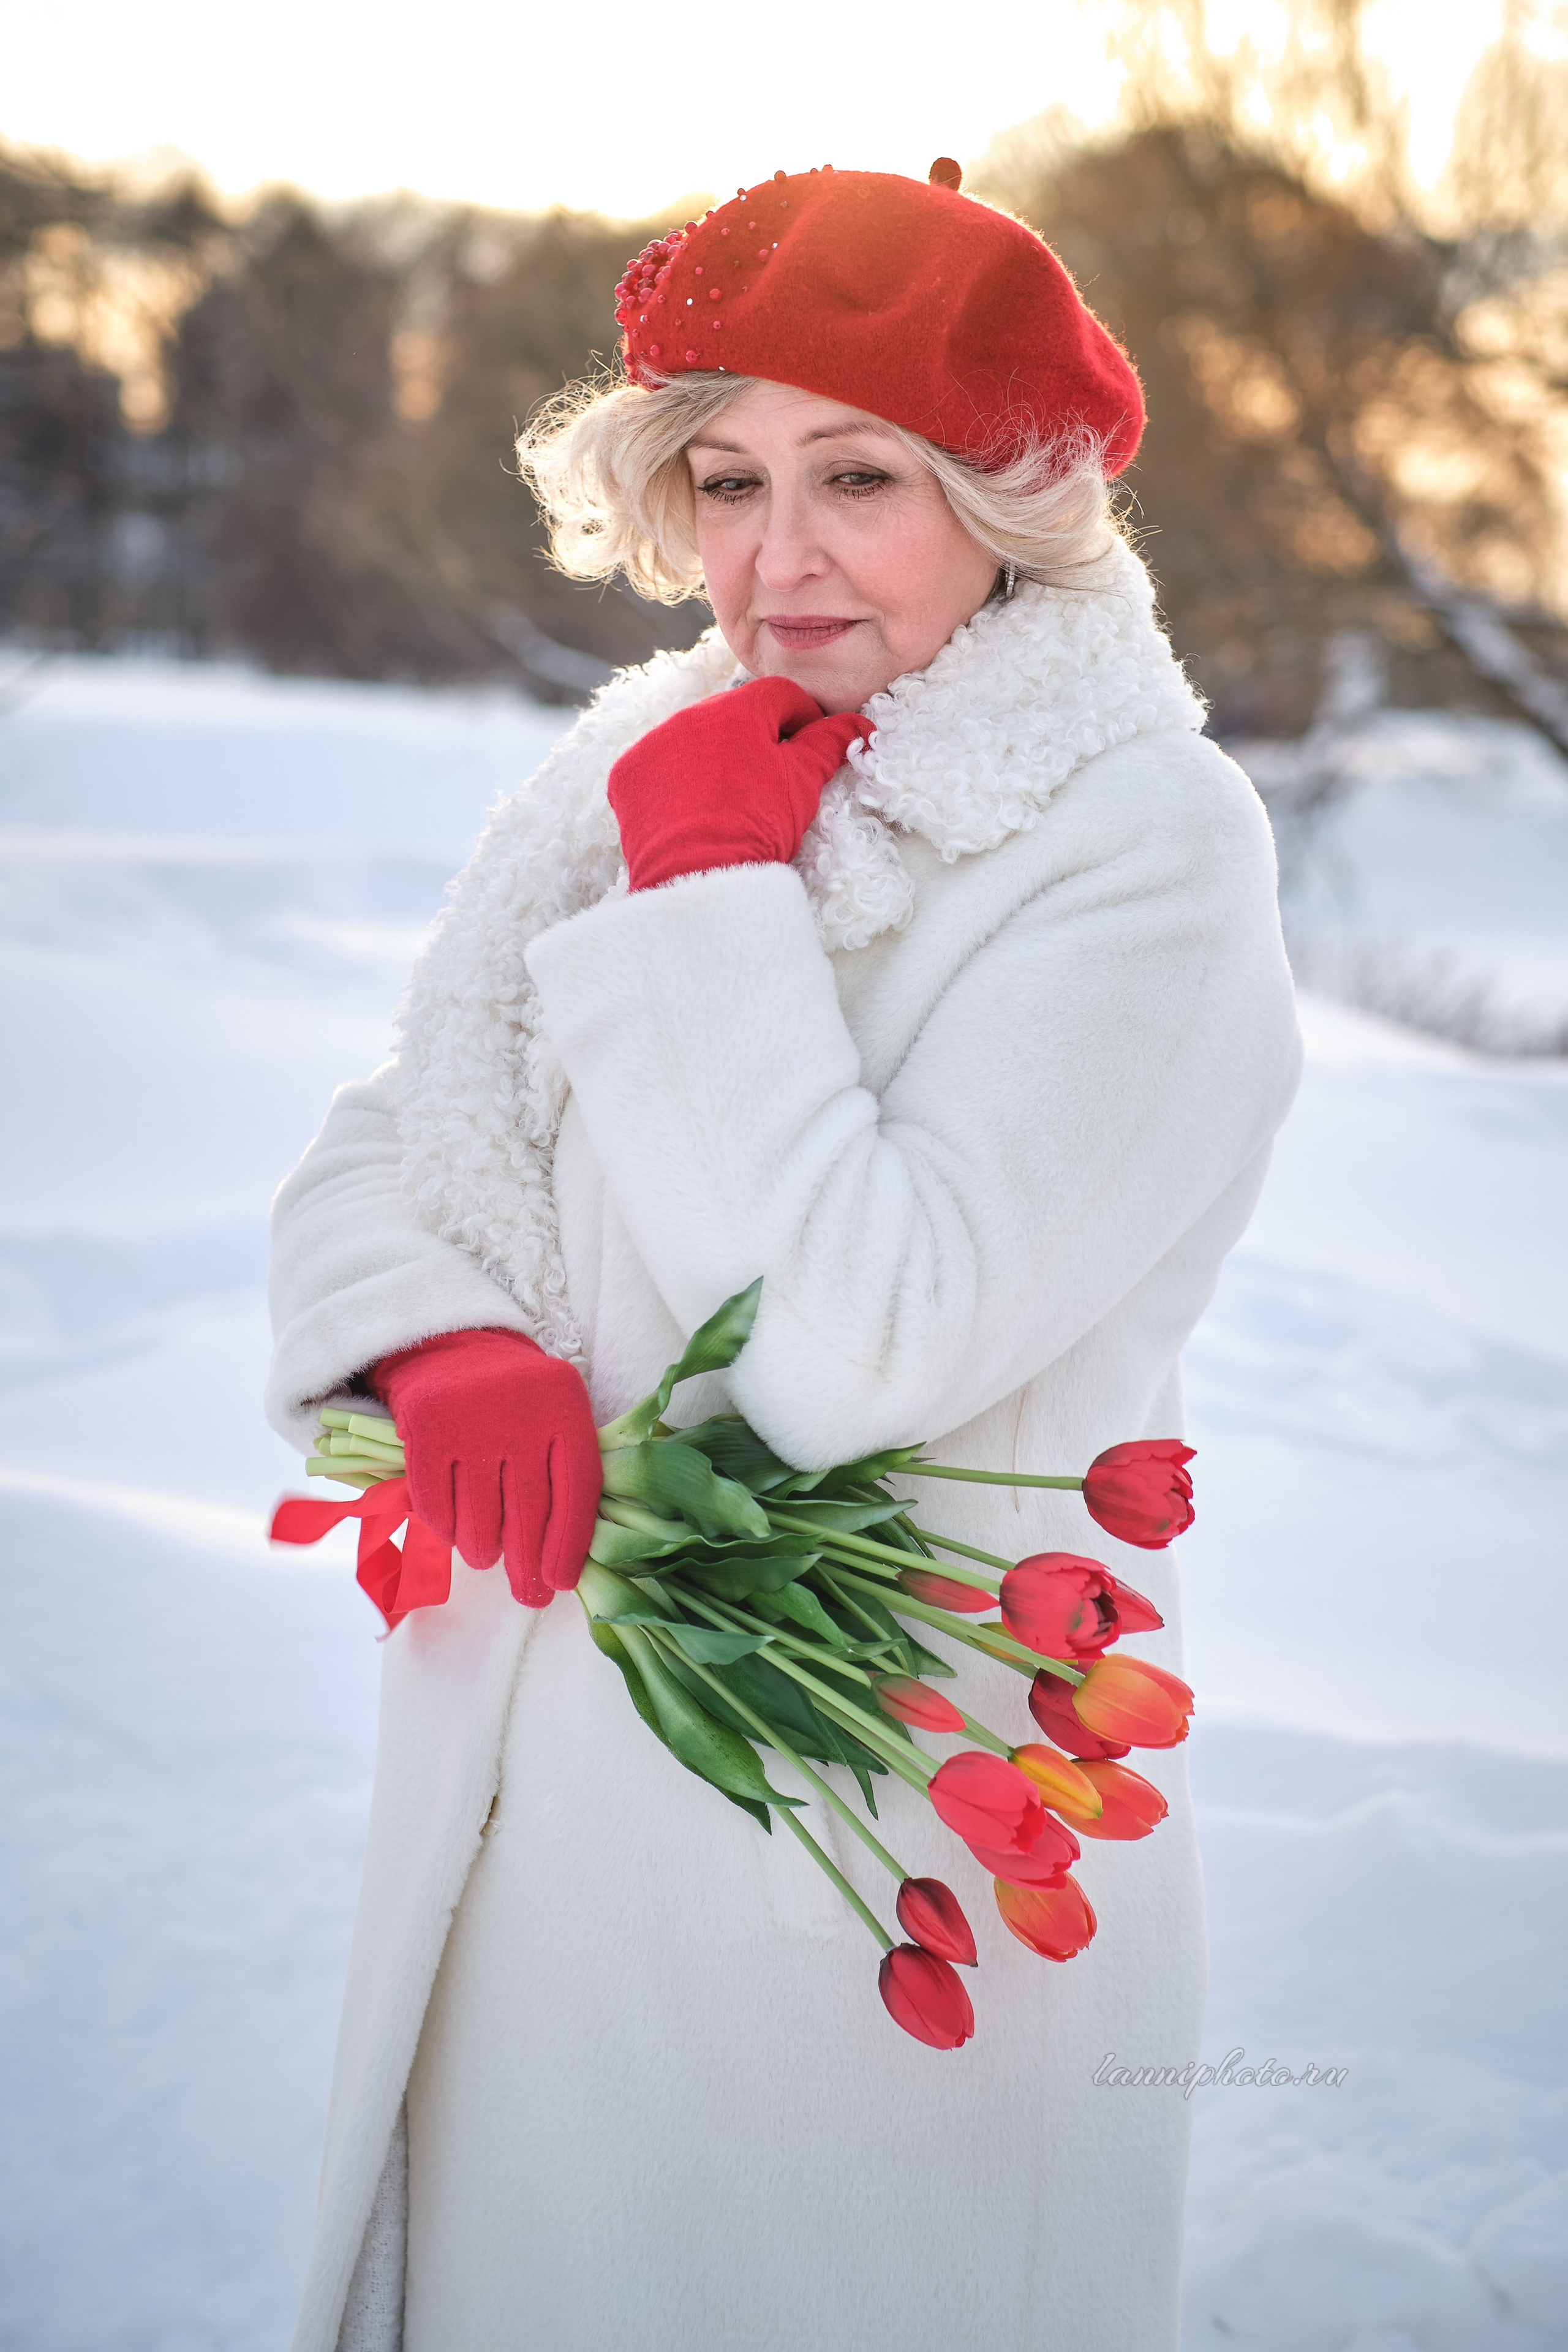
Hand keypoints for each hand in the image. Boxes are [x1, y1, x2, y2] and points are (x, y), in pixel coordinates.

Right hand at [368, 1328, 601, 1608]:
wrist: (446, 1347)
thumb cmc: (511, 1401)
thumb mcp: (552, 1419)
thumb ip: (562, 1475)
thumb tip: (563, 1562)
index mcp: (565, 1406)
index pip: (576, 1490)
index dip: (569, 1546)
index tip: (561, 1583)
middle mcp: (521, 1410)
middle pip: (528, 1513)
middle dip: (527, 1566)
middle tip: (527, 1595)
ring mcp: (471, 1418)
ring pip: (480, 1518)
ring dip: (483, 1550)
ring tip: (486, 1556)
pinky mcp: (426, 1426)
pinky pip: (436, 1506)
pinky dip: (445, 1530)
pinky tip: (453, 1535)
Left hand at [607, 675, 867, 891]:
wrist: (699, 883)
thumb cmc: (758, 828)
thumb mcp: (804, 784)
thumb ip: (830, 744)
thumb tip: (860, 724)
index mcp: (735, 710)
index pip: (779, 695)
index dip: (803, 718)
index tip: (810, 746)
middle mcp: (687, 716)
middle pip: (733, 715)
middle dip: (757, 737)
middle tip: (774, 778)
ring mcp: (652, 745)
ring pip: (694, 739)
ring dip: (715, 757)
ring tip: (733, 797)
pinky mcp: (627, 777)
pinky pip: (660, 766)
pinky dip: (677, 781)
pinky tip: (695, 809)